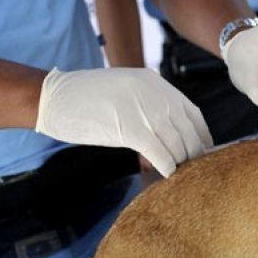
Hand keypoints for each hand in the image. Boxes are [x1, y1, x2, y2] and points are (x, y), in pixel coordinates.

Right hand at [35, 67, 212, 176]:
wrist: (53, 96)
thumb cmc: (87, 99)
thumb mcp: (126, 93)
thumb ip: (150, 108)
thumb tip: (172, 137)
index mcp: (155, 83)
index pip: (192, 113)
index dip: (201, 135)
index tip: (204, 152)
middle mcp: (154, 93)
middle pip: (188, 130)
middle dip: (193, 152)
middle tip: (193, 169)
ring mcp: (143, 109)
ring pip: (176, 142)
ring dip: (179, 161)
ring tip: (178, 173)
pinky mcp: (129, 127)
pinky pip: (159, 152)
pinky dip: (166, 165)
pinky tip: (165, 174)